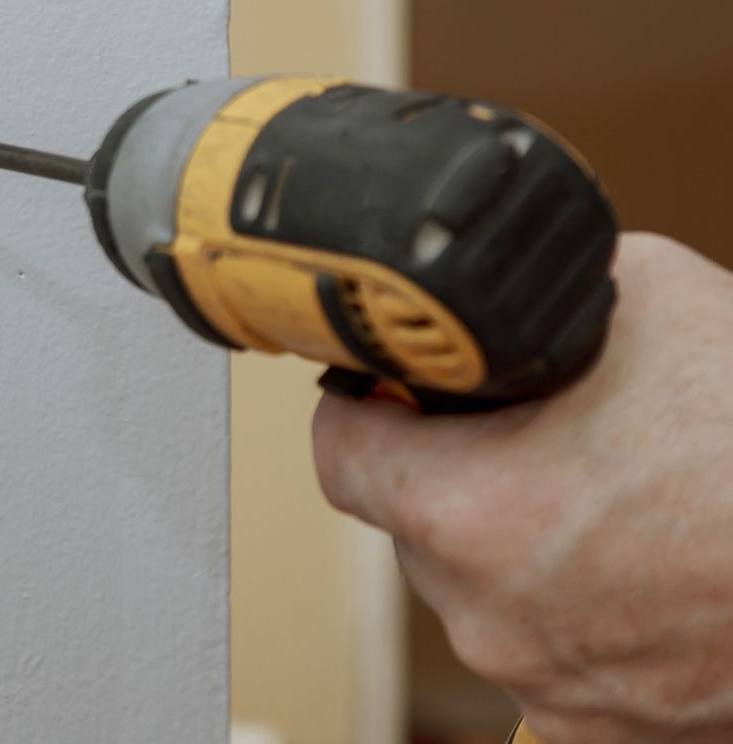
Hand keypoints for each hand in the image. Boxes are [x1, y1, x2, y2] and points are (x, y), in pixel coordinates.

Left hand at [314, 233, 732, 742]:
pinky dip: (589, 611)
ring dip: (527, 546)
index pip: (340, 450)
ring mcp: (554, 690)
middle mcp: (489, 619)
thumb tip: (493, 303)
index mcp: (464, 512)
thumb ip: (532, 303)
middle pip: (418, 524)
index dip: (369, 403)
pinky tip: (655, 565)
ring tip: (625, 499)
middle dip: (462, 472)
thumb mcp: (644, 297)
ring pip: (490, 593)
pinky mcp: (616, 735)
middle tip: (542, 433)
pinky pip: (561, 653)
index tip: (398, 388)